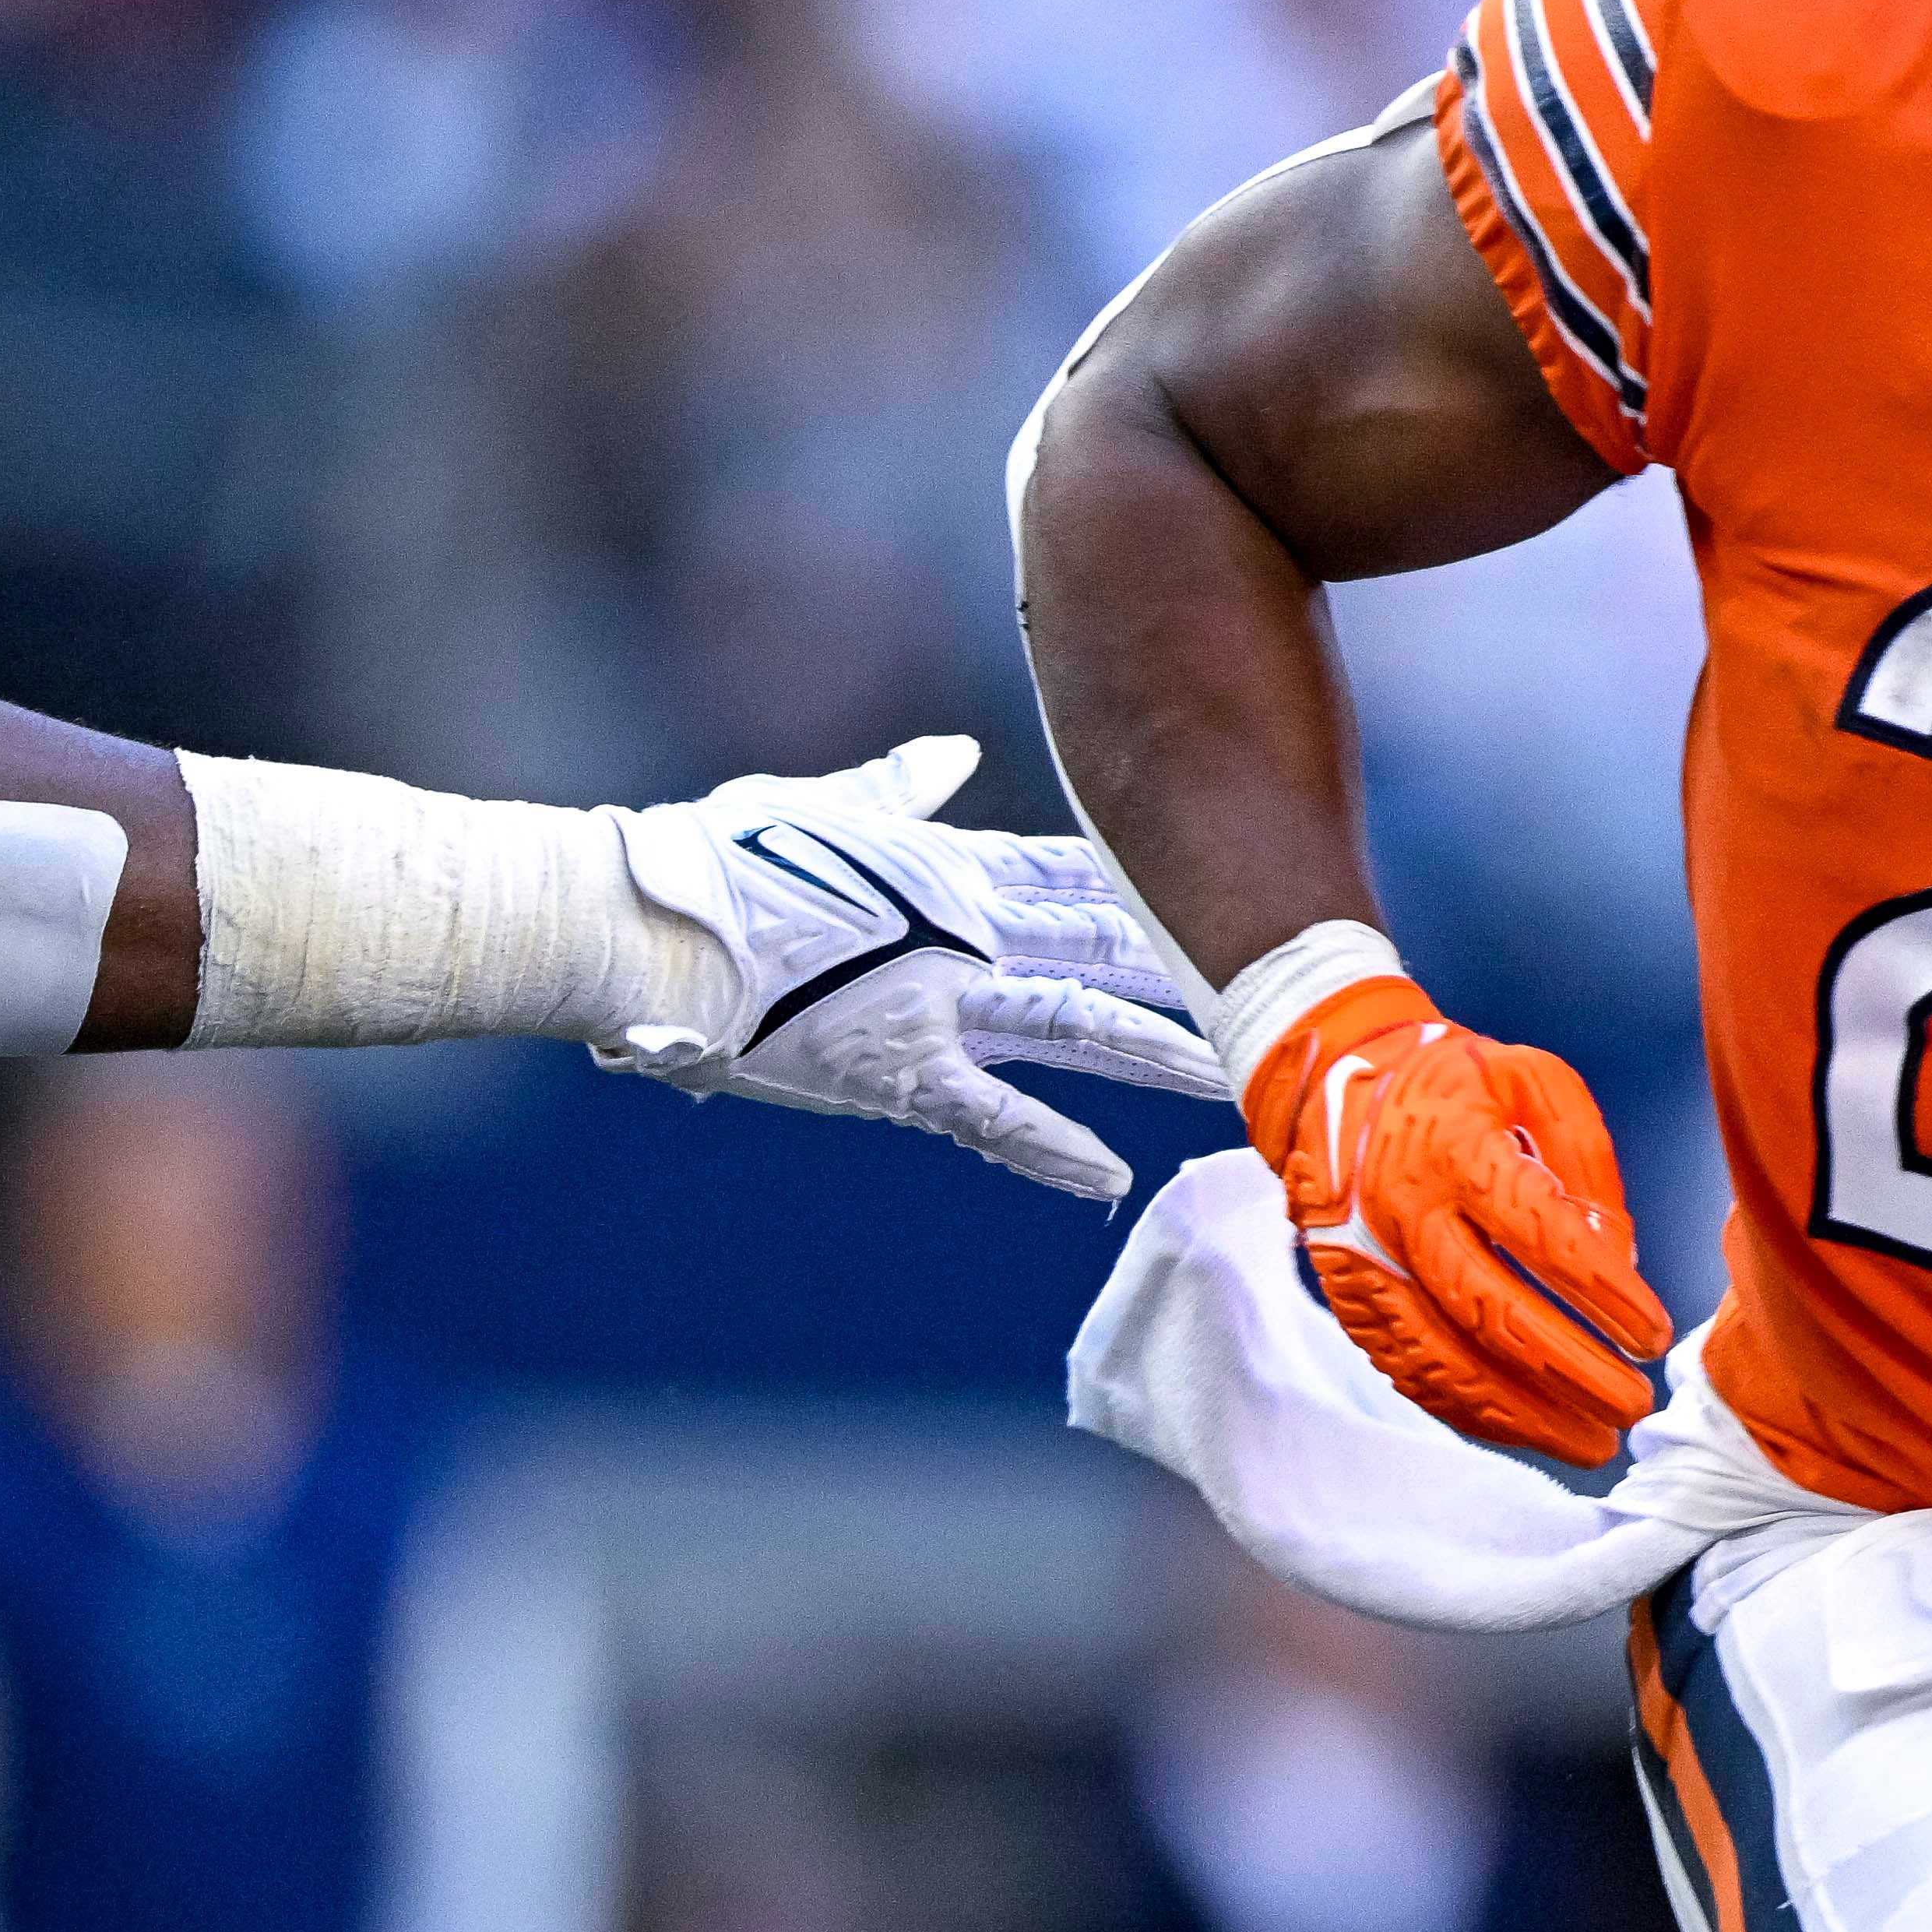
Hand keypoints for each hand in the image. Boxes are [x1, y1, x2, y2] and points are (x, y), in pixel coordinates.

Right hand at [595, 736, 1224, 1200]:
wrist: (645, 922)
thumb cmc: (714, 858)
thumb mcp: (821, 805)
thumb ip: (901, 789)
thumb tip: (952, 756)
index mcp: (954, 869)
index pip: (1083, 873)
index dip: (1163, 884)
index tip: (1238, 884)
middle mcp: (966, 930)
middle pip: (1109, 945)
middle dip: (1200, 964)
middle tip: (1287, 983)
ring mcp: (937, 1001)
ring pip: (1079, 1024)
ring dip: (1161, 1052)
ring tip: (1240, 1078)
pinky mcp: (895, 1069)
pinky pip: (991, 1116)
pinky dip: (1052, 1148)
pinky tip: (1113, 1175)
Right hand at [1228, 933, 1671, 1464]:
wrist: (1335, 1086)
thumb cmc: (1456, 1085)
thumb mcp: (1534, 1081)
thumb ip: (1584, 1161)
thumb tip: (1616, 1257)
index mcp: (1456, 1149)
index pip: (1537, 1235)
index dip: (1599, 1293)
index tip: (1651, 1334)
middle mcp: (1405, 1214)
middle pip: (1491, 1311)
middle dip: (1571, 1371)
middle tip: (1634, 1405)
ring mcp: (1371, 1267)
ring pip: (1447, 1360)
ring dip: (1525, 1414)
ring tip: (1593, 1443)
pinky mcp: (1355, 1304)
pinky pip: (1413, 1373)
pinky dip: (1473, 1412)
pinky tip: (1527, 1429)